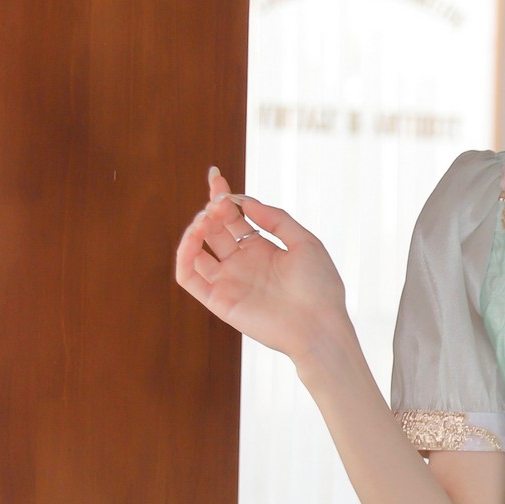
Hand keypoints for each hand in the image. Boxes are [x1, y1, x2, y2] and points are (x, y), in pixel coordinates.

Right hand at [174, 167, 350, 365]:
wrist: (320, 327)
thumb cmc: (320, 287)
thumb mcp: (305, 242)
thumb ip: (276, 219)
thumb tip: (246, 201)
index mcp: (263, 249)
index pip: (234, 218)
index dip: (223, 197)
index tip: (216, 176)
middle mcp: (242, 264)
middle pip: (215, 230)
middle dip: (211, 209)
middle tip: (216, 201)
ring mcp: (229, 282)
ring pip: (196, 252)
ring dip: (194, 231)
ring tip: (207, 219)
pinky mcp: (218, 301)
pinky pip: (189, 277)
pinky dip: (184, 255)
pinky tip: (195, 237)